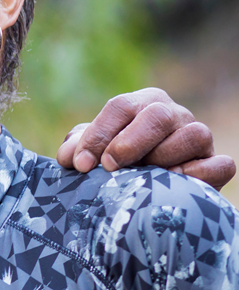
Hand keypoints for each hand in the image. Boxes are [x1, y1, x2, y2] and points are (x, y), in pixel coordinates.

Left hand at [56, 87, 235, 189]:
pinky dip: (200, 175)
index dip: (98, 135)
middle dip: (129, 143)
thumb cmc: (114, 161)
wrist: (148, 186)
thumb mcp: (92, 151)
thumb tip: (69, 157)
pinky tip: (174, 185)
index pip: (120, 106)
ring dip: (165, 156)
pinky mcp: (214, 162)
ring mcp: (197, 136)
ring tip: (144, 176)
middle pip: (157, 115)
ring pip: (194, 134)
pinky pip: (220, 164)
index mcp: (140, 103)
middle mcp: (171, 114)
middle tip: (109, 167)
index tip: (82, 164)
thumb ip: (76, 149)